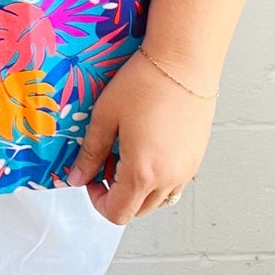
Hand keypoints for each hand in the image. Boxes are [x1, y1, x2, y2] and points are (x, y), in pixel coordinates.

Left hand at [65, 47, 215, 224]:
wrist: (184, 62)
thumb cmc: (145, 83)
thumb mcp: (105, 116)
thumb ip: (90, 152)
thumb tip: (77, 176)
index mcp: (142, 173)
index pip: (117, 213)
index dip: (97, 201)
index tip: (91, 177)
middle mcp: (169, 178)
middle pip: (138, 210)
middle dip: (117, 194)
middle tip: (107, 163)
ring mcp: (186, 169)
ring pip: (158, 199)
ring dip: (139, 188)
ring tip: (129, 154)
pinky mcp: (197, 157)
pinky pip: (174, 182)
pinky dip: (158, 177)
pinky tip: (149, 146)